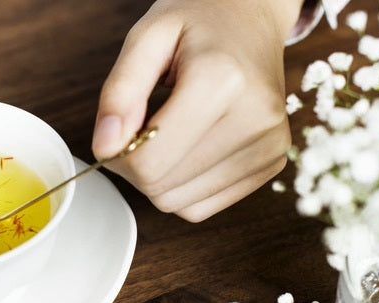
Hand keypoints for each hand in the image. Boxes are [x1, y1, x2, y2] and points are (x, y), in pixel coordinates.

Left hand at [92, 0, 301, 221]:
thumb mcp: (146, 37)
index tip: (118, 128)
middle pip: (162, 188)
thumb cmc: (198, 21)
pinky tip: (189, 148)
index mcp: (222, 81)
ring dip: (160, 178)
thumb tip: (105, 148)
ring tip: (170, 131)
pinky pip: (204, 207)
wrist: (252, 17)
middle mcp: (255, 119)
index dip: (117, 154)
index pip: (148, 162)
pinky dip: (183, 186)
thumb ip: (119, 92)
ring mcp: (270, 145)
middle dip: (137, 166)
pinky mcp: (272, 164)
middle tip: (142, 125)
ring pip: (181, 205)